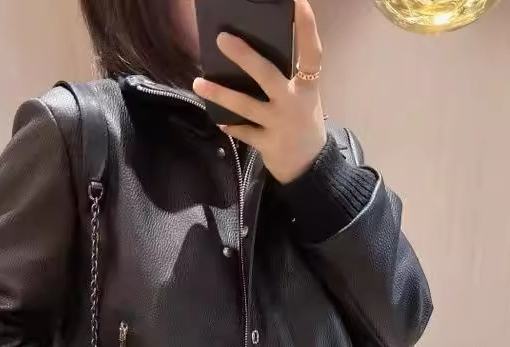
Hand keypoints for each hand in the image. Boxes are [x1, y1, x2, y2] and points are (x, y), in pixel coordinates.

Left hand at [192, 0, 326, 184]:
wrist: (311, 167)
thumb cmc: (303, 123)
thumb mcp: (304, 98)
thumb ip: (287, 78)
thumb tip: (251, 55)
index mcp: (308, 86)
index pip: (311, 52)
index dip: (306, 26)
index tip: (298, 1)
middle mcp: (294, 102)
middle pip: (267, 75)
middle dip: (244, 56)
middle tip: (222, 38)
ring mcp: (279, 124)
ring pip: (246, 106)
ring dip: (220, 94)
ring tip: (198, 83)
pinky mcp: (268, 145)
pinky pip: (243, 131)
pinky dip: (229, 125)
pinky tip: (216, 118)